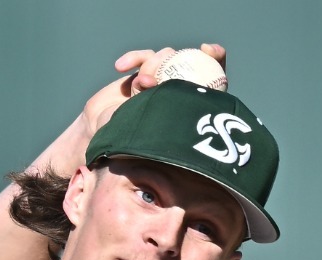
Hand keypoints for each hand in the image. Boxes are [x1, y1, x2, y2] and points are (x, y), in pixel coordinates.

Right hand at [43, 44, 227, 175]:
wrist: (107, 138)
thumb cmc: (133, 147)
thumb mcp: (155, 143)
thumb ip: (169, 131)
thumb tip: (184, 127)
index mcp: (193, 102)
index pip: (213, 72)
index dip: (215, 57)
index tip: (208, 50)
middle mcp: (181, 87)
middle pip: (188, 59)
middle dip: (176, 62)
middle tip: (161, 79)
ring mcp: (162, 78)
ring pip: (165, 57)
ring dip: (152, 66)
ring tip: (140, 85)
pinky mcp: (143, 72)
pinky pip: (142, 57)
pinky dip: (132, 59)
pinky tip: (120, 67)